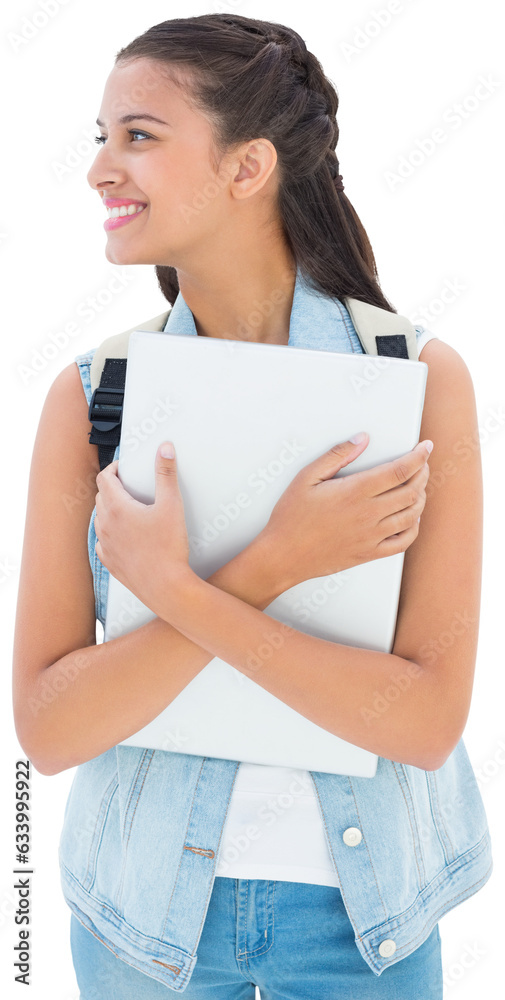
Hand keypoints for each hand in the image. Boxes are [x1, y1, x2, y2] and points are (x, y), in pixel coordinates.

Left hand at [94, 441, 192, 607]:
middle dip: (113, 487)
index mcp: (117, 508)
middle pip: (101, 497)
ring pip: (100, 519)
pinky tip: (123, 535)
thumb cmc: (169, 547)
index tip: (125, 467)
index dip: (114, 469)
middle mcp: (105, 525)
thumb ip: (166, 474)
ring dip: (110, 510)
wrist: (166, 587)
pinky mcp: (110, 562)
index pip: (105, 478)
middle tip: (130, 485)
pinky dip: (109, 533)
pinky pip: (102, 542)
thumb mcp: (172, 505)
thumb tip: (165, 448)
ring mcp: (105, 545)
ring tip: (128, 509)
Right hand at [259, 433, 432, 588]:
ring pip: (411, 514)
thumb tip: (362, 439)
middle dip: (422, 473)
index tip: (425, 447)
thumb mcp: (306, 478)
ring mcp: (371, 536)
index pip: (399, 471)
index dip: (418, 457)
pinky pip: (403, 541)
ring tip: (418, 486)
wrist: (284, 555)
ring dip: (420, 497)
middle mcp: (368, 514)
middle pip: (411, 490)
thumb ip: (337, 456)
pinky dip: (414, 527)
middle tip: (421, 463)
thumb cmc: (291, 516)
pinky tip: (411, 518)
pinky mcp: (369, 553)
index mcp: (355, 492)